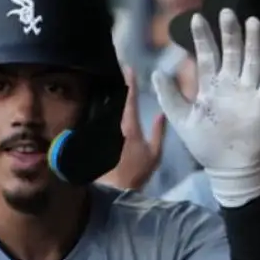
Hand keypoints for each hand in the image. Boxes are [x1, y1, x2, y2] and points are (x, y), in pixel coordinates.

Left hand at [98, 66, 165, 189]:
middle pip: (117, 103)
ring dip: (115, 105)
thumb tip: (161, 114)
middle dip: (122, 92)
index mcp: (130, 127)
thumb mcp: (154, 154)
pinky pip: (104, 124)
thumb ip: (158, 132)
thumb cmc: (138, 172)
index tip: (129, 69)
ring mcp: (104, 133)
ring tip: (121, 98)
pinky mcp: (98, 140)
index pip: (130, 100)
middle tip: (126, 80)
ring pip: (109, 113)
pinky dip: (109, 119)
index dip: (130, 83)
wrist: (116, 189)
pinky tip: (111, 120)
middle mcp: (114, 126)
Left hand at [153, 9, 259, 206]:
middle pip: (231, 52)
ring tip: (252, 21)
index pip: (207, 55)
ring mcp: (248, 91)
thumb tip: (156, 73)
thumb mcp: (181, 120)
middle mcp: (231, 83)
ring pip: (252, 60)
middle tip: (226, 11)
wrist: (228, 168)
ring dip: (253, 41)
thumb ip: (169, 96)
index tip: (196, 18)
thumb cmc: (206, 144)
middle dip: (229, 32)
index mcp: (211, 86)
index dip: (202, 38)